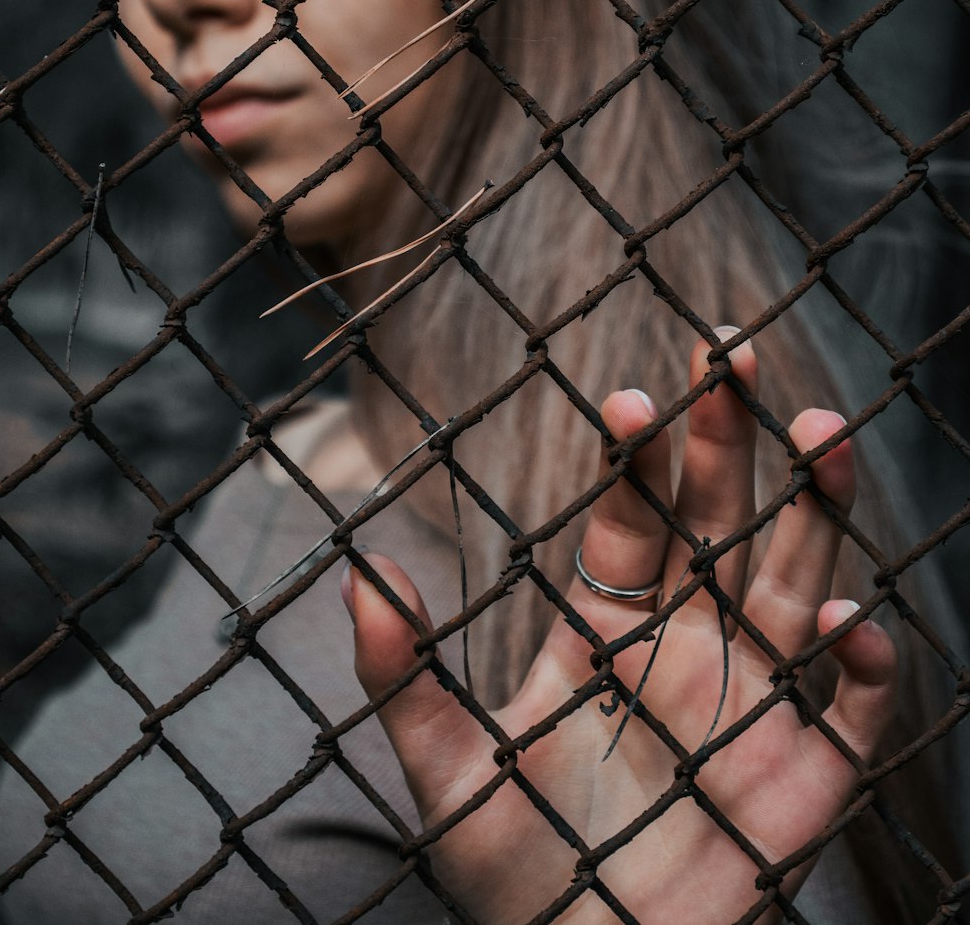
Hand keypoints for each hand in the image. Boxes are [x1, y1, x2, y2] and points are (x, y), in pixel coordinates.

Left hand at [343, 333, 895, 924]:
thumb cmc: (516, 870)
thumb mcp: (446, 774)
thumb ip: (403, 677)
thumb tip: (357, 572)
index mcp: (607, 627)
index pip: (629, 519)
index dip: (634, 458)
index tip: (630, 395)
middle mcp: (686, 642)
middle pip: (717, 519)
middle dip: (726, 437)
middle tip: (730, 349)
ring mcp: (750, 700)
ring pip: (795, 581)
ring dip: (814, 512)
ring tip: (820, 435)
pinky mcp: (805, 775)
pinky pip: (850, 709)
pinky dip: (862, 664)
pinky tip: (848, 621)